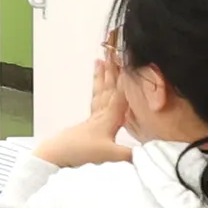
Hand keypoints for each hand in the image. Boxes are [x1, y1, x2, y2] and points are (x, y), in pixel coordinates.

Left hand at [32, 51, 135, 168]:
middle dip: (111, 71)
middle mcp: (101, 113)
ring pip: (99, 92)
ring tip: (99, 62)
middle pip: (108, 88)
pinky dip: (98, 91)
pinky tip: (98, 91)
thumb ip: (131, 154)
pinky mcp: (87, 124)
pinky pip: (95, 102)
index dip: (125, 78)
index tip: (126, 61)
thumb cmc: (82, 151)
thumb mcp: (111, 154)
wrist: (56, 155)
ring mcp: (93, 118)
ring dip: (102, 77)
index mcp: (109, 116)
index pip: (120, 93)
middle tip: (111, 52)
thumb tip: (151, 152)